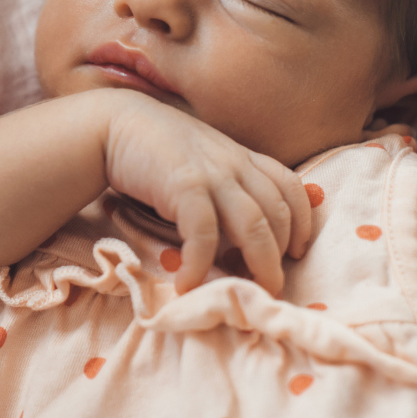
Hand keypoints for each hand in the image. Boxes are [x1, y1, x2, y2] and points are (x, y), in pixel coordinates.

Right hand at [102, 93, 311, 295]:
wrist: (114, 124)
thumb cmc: (154, 148)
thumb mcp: (200, 160)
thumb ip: (221, 185)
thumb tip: (233, 233)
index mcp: (241, 157)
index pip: (290, 186)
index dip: (302, 222)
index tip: (298, 252)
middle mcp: (235, 163)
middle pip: (278, 213)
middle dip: (281, 256)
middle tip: (271, 286)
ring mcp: (212, 174)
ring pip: (254, 225)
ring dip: (258, 265)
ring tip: (248, 293)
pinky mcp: (184, 186)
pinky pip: (204, 233)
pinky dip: (201, 263)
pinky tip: (189, 283)